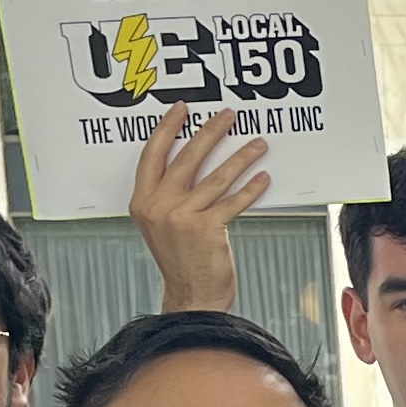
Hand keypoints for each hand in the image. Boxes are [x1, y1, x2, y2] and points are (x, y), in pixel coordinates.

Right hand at [126, 101, 269, 313]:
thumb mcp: (160, 224)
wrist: (190, 296)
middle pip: (188, 158)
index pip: (153, 154)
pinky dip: (251, 189)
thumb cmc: (180, 261)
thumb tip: (194, 163)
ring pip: (217, 177)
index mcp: (143, 201)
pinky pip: (234, 201)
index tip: (182, 110)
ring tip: (257, 144)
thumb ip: (167, 196)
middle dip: (211, 132)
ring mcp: (182, 217)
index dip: (168, 128)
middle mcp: (159, 206)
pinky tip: (262, 177)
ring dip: (241, 157)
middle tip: (228, 116)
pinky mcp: (207, 228)